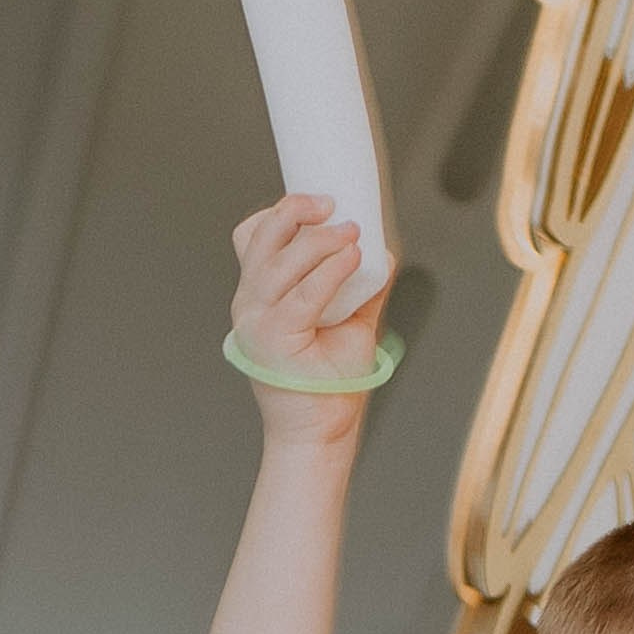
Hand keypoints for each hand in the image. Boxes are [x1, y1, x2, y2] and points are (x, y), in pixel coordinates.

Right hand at [227, 193, 384, 447]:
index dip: (279, 213)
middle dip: (295, 211)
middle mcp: (250, 303)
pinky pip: (303, 294)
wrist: (322, 430)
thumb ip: (362, 288)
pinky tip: (352, 259)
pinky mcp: (274, 338)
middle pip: (261, 239)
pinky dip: (329, 271)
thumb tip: (383, 253)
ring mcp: (257, 320)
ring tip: (351, 234)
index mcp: (259, 294)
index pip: (253, 238)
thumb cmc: (331, 381)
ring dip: (318, 240)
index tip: (317, 203)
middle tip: (333, 205)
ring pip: (280, 261)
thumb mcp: (350, 323)